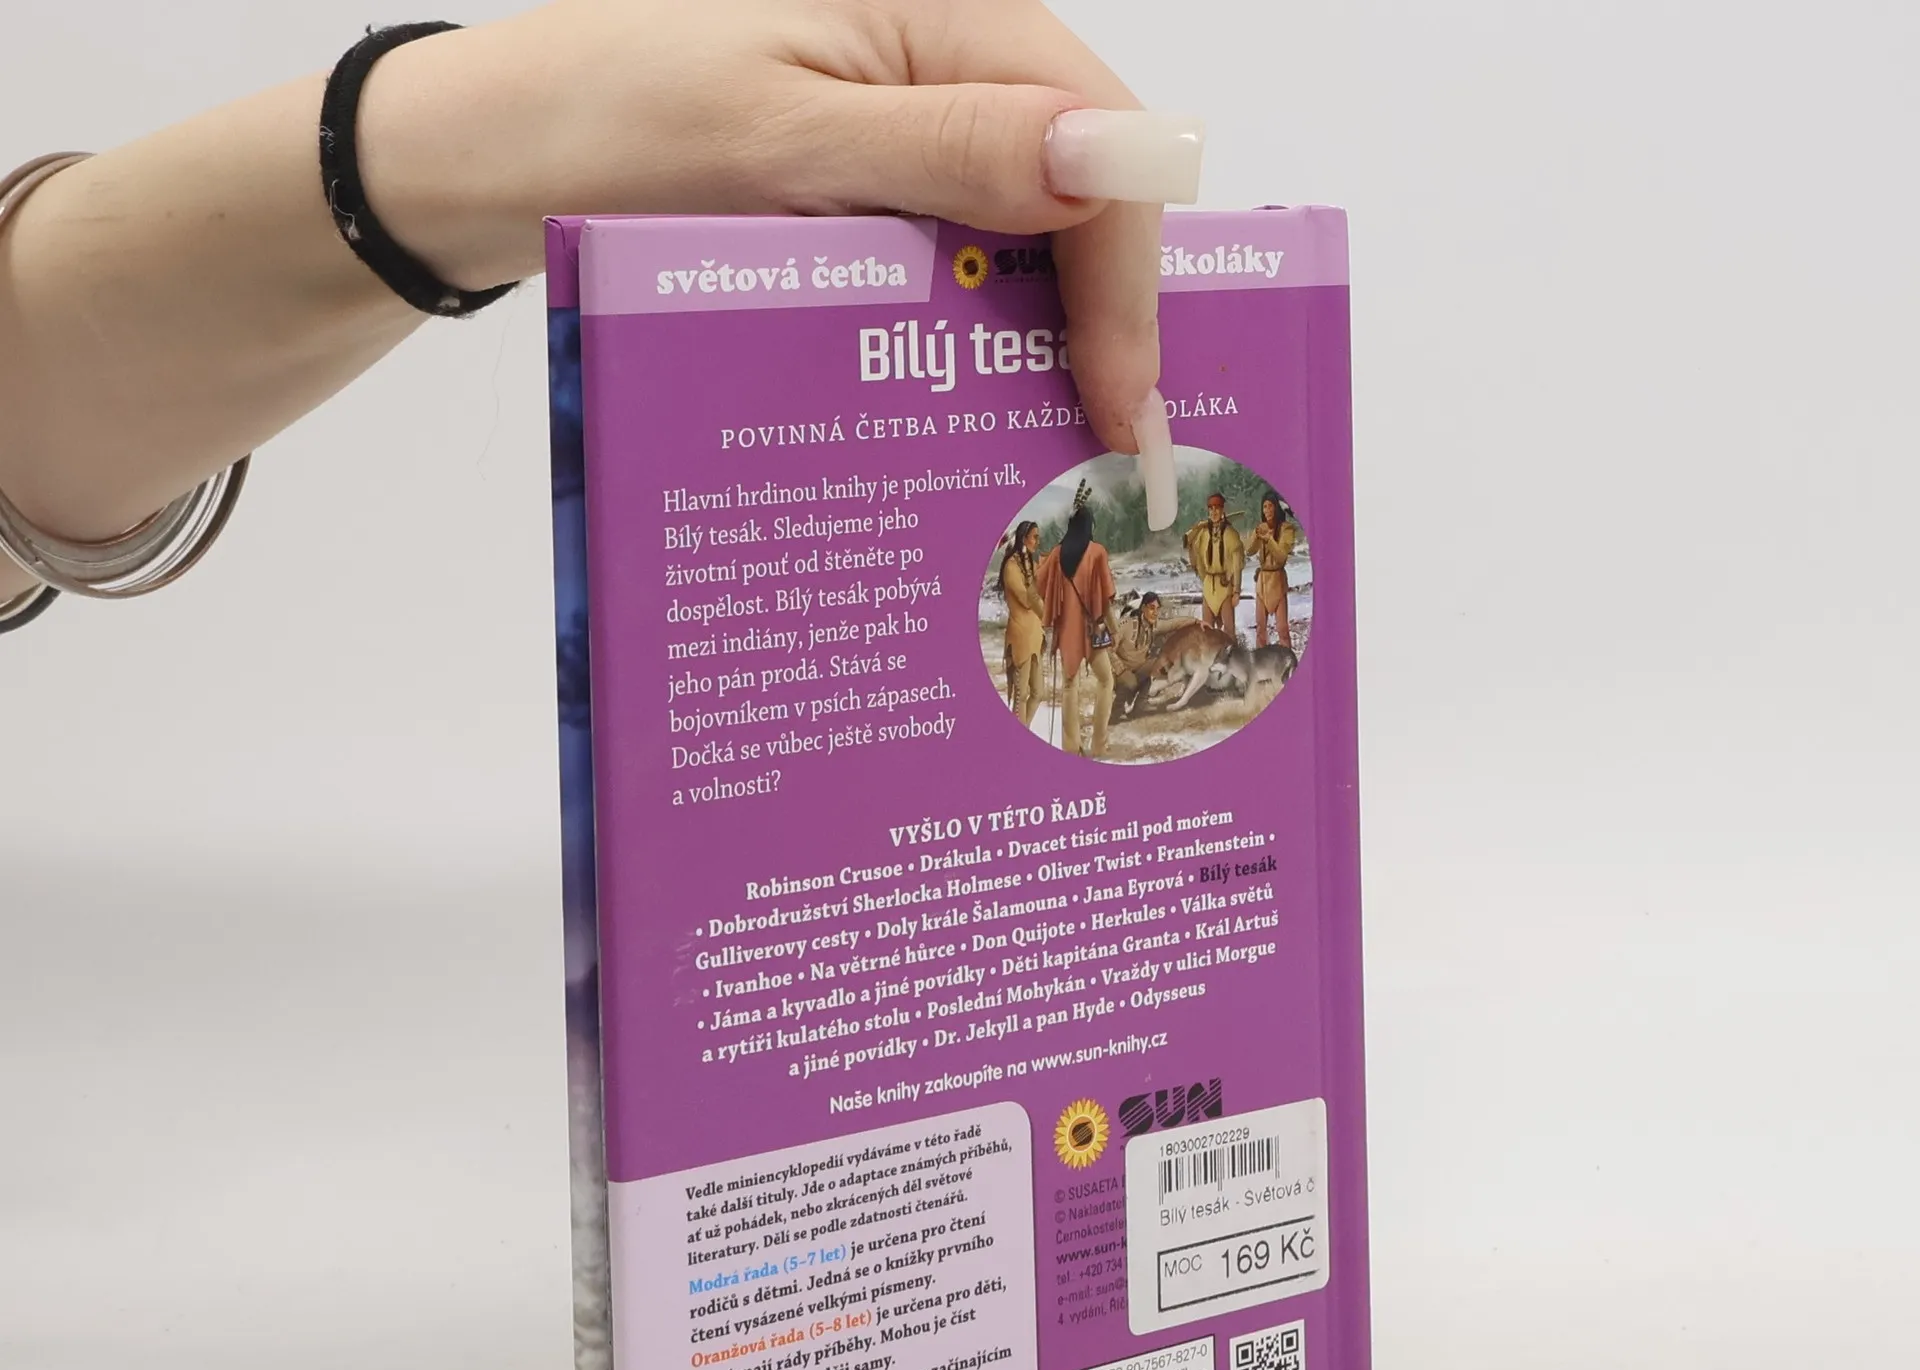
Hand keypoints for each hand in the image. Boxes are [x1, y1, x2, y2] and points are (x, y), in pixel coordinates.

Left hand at [363, 0, 1200, 457]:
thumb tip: (1104, 164)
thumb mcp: (783, 141)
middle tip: (1101, 458)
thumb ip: (949, 148)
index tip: (1124, 412)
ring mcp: (904, 129)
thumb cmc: (610, 121)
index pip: (1097, 146)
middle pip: (1077, 196)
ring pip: (1022, 239)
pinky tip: (965, 407)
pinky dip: (966, 336)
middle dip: (1098, 324)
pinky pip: (951, 259)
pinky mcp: (865, 187)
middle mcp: (942, 64)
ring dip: (1038, 343)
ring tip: (1045, 452)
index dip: (1128, 283)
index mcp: (944, 16)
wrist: (487, 153)